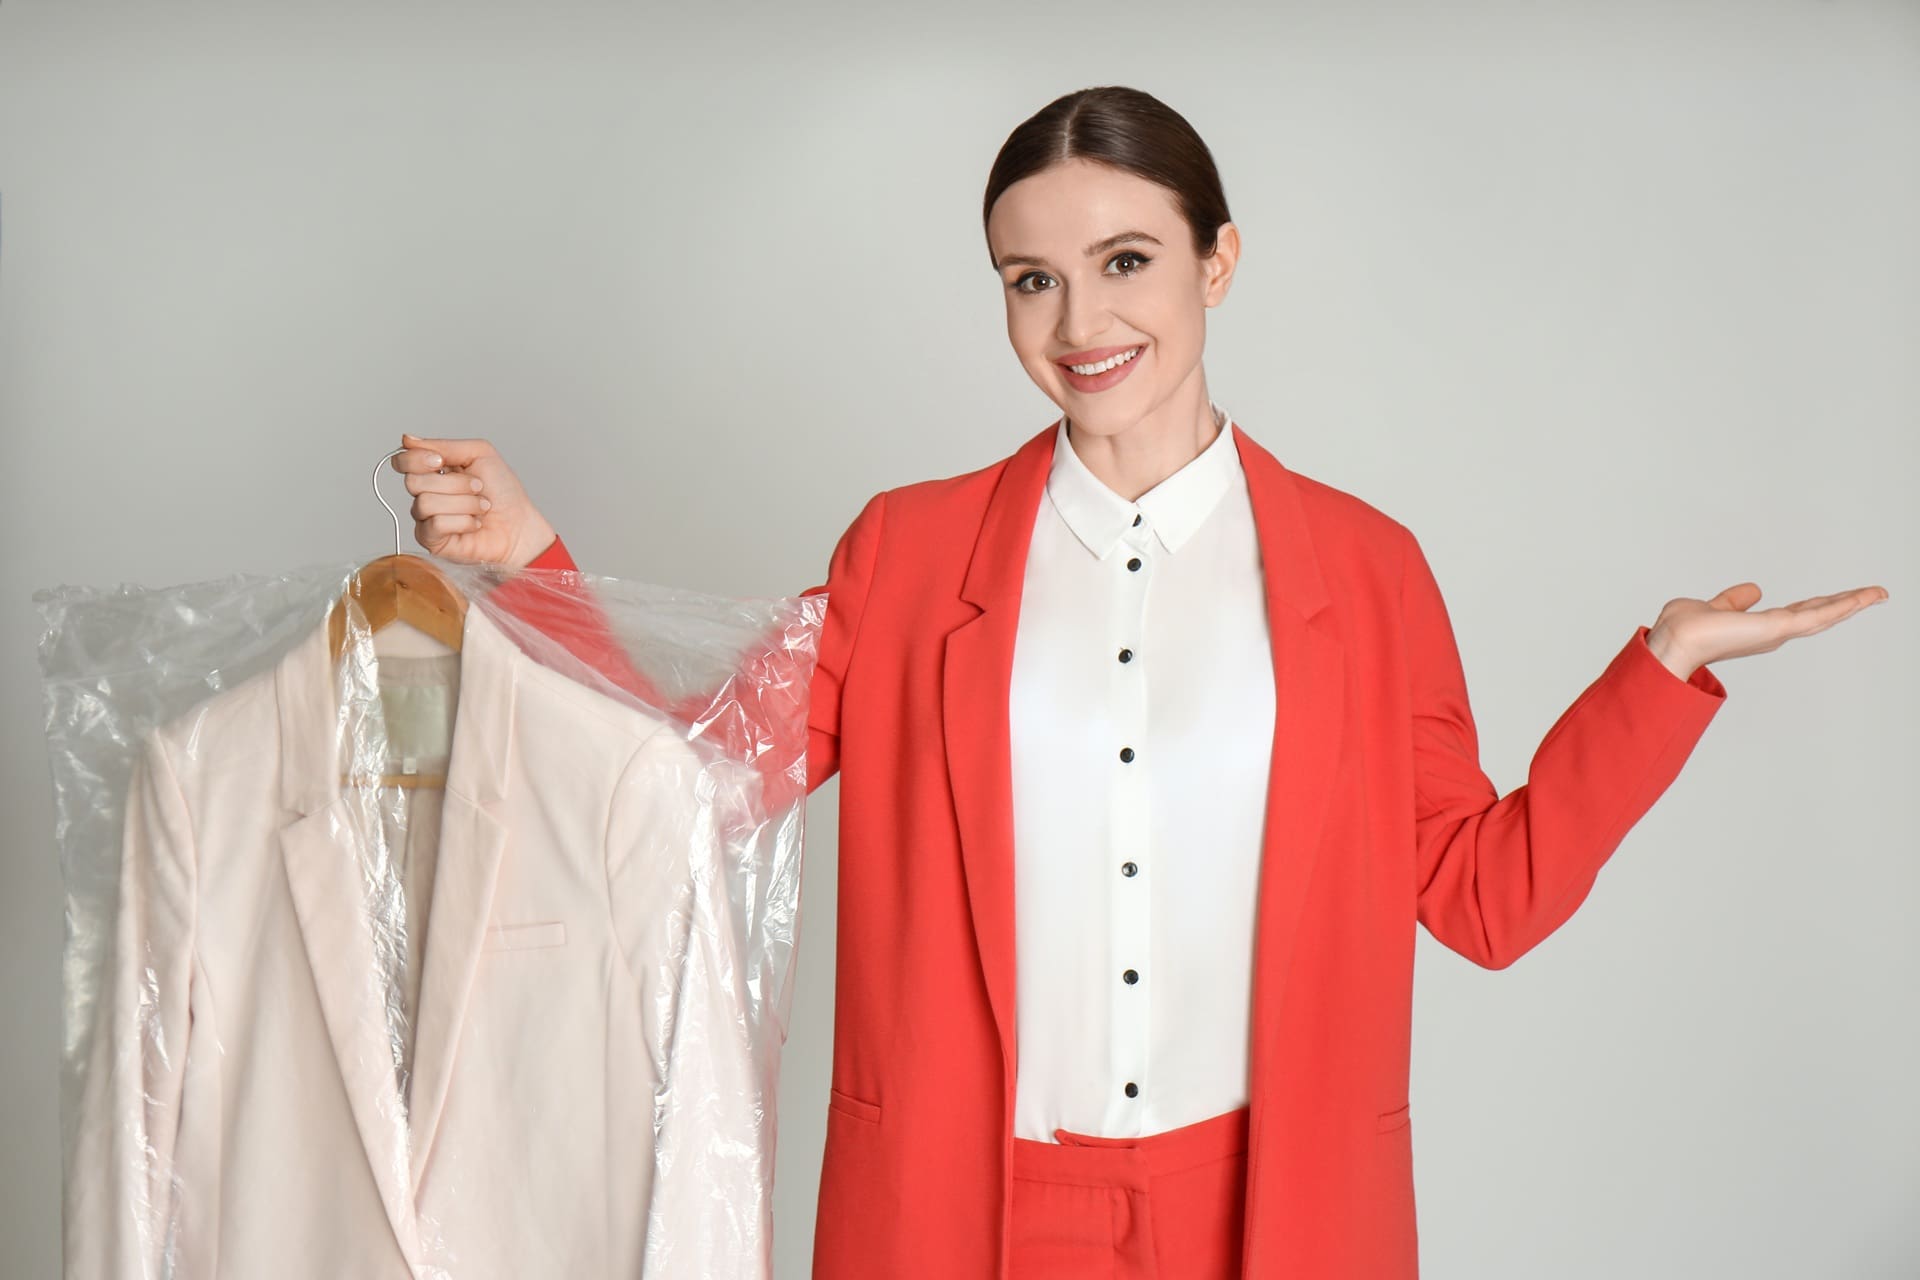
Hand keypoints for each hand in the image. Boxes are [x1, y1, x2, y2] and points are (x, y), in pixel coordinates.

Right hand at [390, 433, 556, 568]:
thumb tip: (408, 440)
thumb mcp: (479, 454)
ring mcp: (426, 518)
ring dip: (464, 503)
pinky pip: (435, 524)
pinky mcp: (432, 541)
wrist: (521, 525)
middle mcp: (425, 493)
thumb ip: (444, 445)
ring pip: (426, 503)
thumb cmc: (504, 492)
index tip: (440, 461)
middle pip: (413, 482)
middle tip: (478, 487)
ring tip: (482, 507)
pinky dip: (463, 521)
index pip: (402, 461)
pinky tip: (475, 524)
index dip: (416, 459)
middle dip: (453, 483)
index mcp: (433, 471)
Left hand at [1645, 582, 1889, 678]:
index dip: (1821, 605)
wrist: (1674, 641)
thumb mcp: (1714, 606)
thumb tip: (1754, 590)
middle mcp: (1772, 633)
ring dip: (1853, 603)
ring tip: (1879, 593)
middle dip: (1846, 605)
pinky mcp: (1780, 628)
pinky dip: (1843, 605)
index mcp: (1759, 628)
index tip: (1841, 597)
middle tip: (1874, 595)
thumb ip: (1734, 600)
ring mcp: (1778, 632)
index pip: (1798, 613)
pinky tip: (1863, 597)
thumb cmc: (1683, 630)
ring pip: (1824, 615)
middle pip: (1818, 615)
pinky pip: (1819, 614)